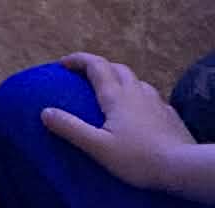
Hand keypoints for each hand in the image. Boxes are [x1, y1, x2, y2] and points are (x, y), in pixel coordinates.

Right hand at [42, 53, 198, 191]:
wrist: (184, 168)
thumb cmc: (138, 158)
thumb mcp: (98, 147)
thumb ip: (71, 128)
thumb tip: (45, 111)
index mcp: (116, 95)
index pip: (95, 65)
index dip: (78, 60)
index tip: (63, 64)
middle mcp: (136, 92)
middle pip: (117, 68)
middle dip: (99, 67)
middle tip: (85, 77)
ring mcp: (156, 102)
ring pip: (136, 81)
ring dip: (120, 80)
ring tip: (112, 93)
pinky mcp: (170, 115)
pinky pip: (152, 97)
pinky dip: (139, 96)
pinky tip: (140, 111)